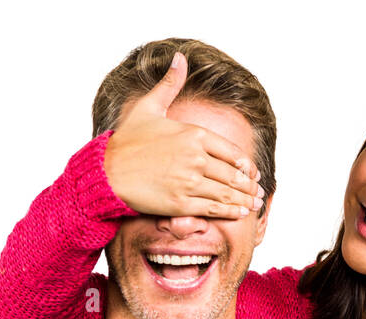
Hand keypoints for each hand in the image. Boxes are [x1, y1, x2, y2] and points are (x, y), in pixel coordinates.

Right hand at [103, 51, 264, 219]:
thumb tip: (180, 58)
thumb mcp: (149, 107)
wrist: (107, 171)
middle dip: (249, 185)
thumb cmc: (126, 141)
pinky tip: (239, 213)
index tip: (252, 172)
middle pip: (233, 174)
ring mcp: (189, 181)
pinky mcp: (181, 203)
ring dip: (244, 200)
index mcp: (193, 134)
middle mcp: (195, 157)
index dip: (246, 165)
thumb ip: (170, 85)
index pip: (232, 151)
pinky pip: (213, 208)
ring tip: (253, 204)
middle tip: (258, 192)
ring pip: (226, 192)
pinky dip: (230, 212)